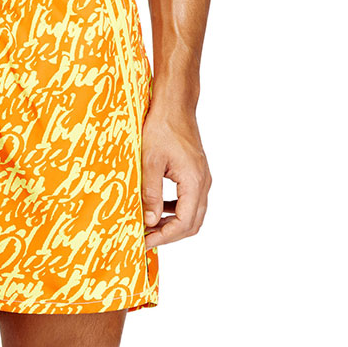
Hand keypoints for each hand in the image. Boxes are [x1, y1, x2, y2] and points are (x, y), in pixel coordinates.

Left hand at [141, 103, 211, 248]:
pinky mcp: (196, 172)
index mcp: (194, 182)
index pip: (184, 223)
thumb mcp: (149, 161)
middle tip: (146, 238)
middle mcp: (203, 183)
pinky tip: (158, 207)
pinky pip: (190, 200)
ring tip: (149, 226)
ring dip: (173, 223)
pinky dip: (176, 209)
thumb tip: (150, 221)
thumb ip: (151, 193)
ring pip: (193, 213)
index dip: (164, 236)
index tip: (144, 240)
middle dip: (169, 234)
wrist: (174, 105)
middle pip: (192, 223)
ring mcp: (202, 178)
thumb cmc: (161, 128)